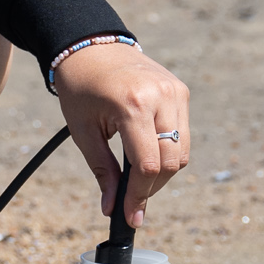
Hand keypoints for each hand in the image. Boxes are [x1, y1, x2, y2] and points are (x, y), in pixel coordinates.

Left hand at [52, 41, 189, 227]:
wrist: (91, 46)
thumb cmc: (80, 88)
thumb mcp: (83, 131)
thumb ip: (102, 171)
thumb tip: (111, 209)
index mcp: (132, 105)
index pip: (148, 165)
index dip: (139, 196)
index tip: (129, 217)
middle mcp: (161, 96)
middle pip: (171, 162)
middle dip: (152, 188)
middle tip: (131, 199)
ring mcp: (175, 91)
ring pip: (182, 150)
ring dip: (163, 171)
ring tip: (137, 176)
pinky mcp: (181, 90)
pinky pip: (183, 132)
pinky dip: (168, 150)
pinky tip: (146, 152)